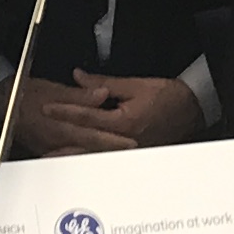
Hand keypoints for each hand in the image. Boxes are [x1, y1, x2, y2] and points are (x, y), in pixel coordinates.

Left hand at [17, 68, 205, 156]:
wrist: (193, 111)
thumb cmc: (170, 98)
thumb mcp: (136, 85)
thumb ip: (103, 83)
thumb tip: (79, 78)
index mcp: (125, 123)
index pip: (87, 116)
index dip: (65, 110)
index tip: (47, 107)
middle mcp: (125, 142)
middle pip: (86, 140)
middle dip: (61, 139)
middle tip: (39, 137)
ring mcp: (128, 151)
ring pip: (93, 152)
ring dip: (71, 150)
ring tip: (49, 151)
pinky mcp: (131, 155)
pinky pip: (104, 156)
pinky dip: (87, 154)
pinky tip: (73, 154)